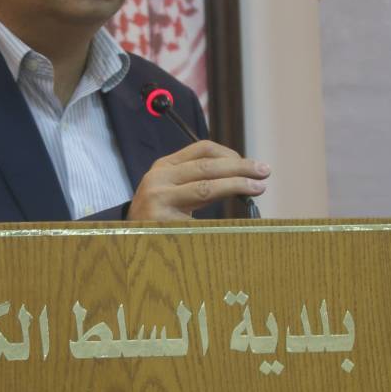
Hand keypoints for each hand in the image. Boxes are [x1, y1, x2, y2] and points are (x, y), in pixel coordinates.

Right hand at [127, 140, 269, 221]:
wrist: (126, 242)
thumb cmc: (158, 217)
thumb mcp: (173, 191)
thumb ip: (199, 180)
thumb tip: (241, 176)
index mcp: (164, 166)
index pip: (203, 149)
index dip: (231, 154)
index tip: (250, 165)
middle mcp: (158, 178)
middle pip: (208, 166)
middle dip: (240, 168)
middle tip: (264, 172)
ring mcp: (158, 199)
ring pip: (206, 188)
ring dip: (236, 185)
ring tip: (257, 188)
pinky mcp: (161, 222)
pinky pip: (199, 218)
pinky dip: (221, 218)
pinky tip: (237, 221)